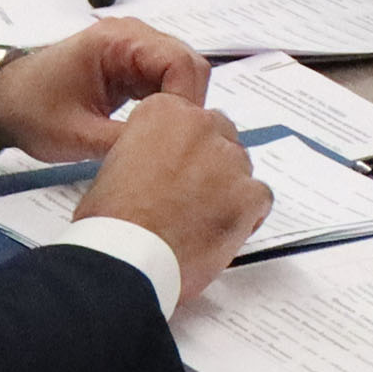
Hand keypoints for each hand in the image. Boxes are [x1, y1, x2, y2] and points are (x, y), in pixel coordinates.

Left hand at [0, 18, 212, 157]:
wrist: (2, 103)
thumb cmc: (31, 111)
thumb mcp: (78, 135)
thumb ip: (126, 142)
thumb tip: (168, 156)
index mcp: (118, 40)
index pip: (180, 62)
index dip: (186, 101)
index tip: (179, 137)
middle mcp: (131, 35)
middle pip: (188, 64)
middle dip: (187, 104)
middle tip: (176, 143)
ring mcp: (132, 48)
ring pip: (181, 73)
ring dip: (178, 105)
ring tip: (165, 139)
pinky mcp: (130, 64)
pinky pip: (165, 81)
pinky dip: (166, 106)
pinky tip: (154, 130)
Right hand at [71, 92, 267, 294]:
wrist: (126, 258)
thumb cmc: (112, 221)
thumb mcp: (114, 165)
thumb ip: (147, 152)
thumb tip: (160, 164)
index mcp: (163, 112)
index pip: (191, 117)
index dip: (185, 148)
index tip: (178, 167)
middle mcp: (200, 126)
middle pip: (221, 136)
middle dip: (211, 164)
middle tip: (191, 196)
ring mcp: (228, 160)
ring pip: (241, 167)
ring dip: (228, 189)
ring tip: (201, 221)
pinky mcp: (248, 194)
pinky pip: (260, 197)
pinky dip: (248, 215)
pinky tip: (222, 231)